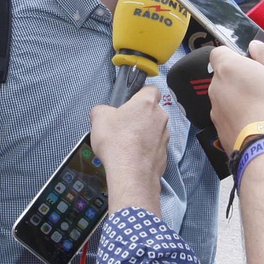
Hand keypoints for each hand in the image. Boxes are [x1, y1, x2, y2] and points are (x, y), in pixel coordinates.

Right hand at [91, 85, 168, 212]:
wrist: (131, 173)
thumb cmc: (116, 141)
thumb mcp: (99, 118)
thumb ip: (101, 110)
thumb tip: (102, 112)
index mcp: (147, 103)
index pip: (151, 89)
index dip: (141, 93)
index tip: (130, 102)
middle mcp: (161, 117)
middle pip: (152, 112)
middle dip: (140, 117)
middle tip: (123, 126)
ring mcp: (165, 137)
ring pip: (154, 130)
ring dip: (144, 135)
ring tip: (126, 145)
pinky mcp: (165, 155)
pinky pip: (154, 148)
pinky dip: (146, 151)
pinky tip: (132, 158)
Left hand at [207, 42, 263, 150]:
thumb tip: (257, 46)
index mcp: (228, 68)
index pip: (220, 51)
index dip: (237, 54)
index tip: (254, 61)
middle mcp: (216, 87)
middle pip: (230, 75)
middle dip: (251, 77)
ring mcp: (216, 110)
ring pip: (232, 96)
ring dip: (249, 96)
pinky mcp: (221, 129)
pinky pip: (232, 114)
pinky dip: (245, 114)